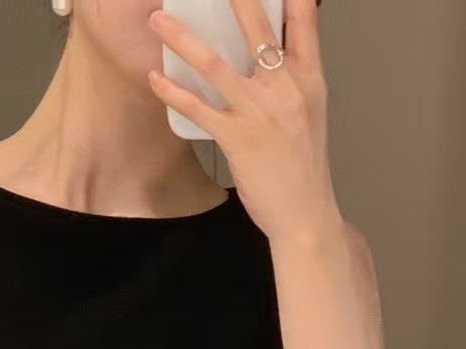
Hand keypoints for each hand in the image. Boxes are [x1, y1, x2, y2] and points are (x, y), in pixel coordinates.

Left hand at [148, 0, 337, 246]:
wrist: (304, 213)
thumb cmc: (303, 168)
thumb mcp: (310, 113)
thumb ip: (292, 79)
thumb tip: (270, 58)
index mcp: (308, 78)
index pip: (304, 19)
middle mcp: (285, 87)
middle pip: (257, 28)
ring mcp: (260, 111)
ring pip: (216, 65)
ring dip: (183, 39)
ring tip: (158, 21)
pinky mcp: (238, 138)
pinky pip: (198, 108)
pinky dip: (173, 92)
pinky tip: (155, 79)